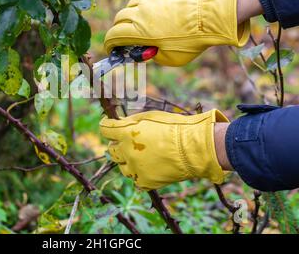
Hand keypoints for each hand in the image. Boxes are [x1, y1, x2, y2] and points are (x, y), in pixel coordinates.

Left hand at [99, 109, 229, 189]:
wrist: (193, 148)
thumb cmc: (175, 127)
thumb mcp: (151, 116)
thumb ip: (132, 121)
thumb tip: (120, 122)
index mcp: (126, 133)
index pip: (105, 130)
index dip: (105, 125)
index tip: (106, 124)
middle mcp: (127, 152)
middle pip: (111, 150)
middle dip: (116, 145)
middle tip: (124, 141)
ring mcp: (136, 168)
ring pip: (122, 166)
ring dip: (126, 160)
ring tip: (138, 155)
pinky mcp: (145, 182)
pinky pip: (135, 179)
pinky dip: (138, 174)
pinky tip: (146, 168)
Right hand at [104, 0, 250, 65]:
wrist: (211, 16)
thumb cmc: (191, 41)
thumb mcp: (169, 59)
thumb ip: (153, 55)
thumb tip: (146, 50)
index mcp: (139, 31)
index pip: (113, 35)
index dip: (109, 44)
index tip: (112, 49)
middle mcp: (140, 13)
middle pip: (118, 19)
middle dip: (118, 30)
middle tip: (124, 38)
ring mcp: (149, 0)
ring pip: (129, 6)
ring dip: (128, 17)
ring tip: (136, 25)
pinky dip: (140, 7)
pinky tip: (149, 13)